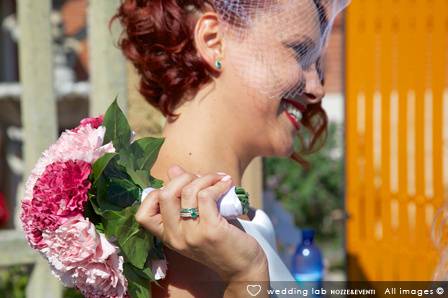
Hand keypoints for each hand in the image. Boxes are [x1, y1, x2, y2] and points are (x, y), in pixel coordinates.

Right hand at [135, 164, 267, 281]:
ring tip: (219, 178)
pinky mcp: (211, 231)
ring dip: (205, 178)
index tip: (180, 187)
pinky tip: (226, 183)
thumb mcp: (197, 219)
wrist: (243, 268)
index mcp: (168, 236)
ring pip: (188, 191)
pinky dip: (217, 184)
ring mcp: (192, 235)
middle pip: (164, 195)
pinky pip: (206, 196)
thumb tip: (173, 169)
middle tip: (201, 178)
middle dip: (183, 178)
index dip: (157, 193)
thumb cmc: (221, 241)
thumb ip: (184, 196)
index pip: (143, 214)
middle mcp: (176, 237)